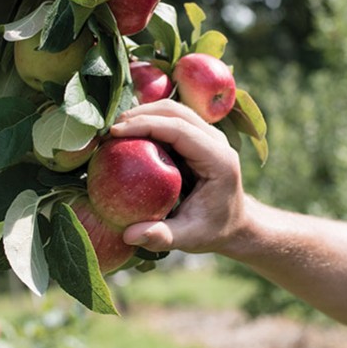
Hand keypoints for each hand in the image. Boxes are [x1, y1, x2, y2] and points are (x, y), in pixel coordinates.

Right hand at [110, 99, 245, 253]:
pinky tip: (129, 133)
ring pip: (174, 110)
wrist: (237, 222)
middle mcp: (216, 141)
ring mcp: (208, 135)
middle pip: (176, 111)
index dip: (146, 125)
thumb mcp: (191, 238)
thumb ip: (162, 236)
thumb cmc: (214, 230)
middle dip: (140, 114)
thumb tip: (129, 235)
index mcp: (218, 159)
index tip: (115, 132)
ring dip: (144, 113)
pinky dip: (150, 121)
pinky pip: (173, 119)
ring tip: (115, 130)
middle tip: (109, 130)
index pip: (180, 129)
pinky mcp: (199, 136)